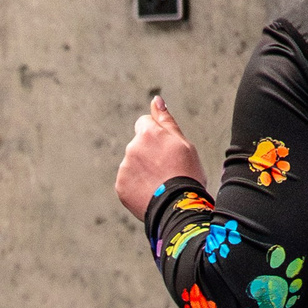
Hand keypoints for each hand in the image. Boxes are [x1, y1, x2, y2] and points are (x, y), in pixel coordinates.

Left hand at [116, 95, 208, 220]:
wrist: (179, 207)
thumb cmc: (187, 174)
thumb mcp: (183, 143)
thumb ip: (166, 120)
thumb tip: (156, 100)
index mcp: (148, 133)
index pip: (145, 123)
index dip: (157, 136)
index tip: (166, 150)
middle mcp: (132, 147)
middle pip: (138, 145)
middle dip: (149, 154)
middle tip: (167, 170)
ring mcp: (124, 167)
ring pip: (133, 164)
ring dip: (143, 170)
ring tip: (160, 184)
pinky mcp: (120, 186)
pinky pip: (128, 182)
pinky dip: (137, 186)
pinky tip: (151, 193)